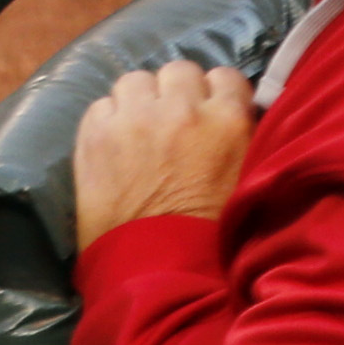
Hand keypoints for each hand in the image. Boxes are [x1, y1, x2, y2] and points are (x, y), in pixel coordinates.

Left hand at [74, 61, 256, 248]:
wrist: (160, 274)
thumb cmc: (216, 240)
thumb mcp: (248, 182)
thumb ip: (243, 140)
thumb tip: (237, 115)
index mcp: (227, 121)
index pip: (226, 77)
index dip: (218, 95)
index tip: (214, 111)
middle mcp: (180, 108)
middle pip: (179, 70)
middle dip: (179, 92)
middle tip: (177, 121)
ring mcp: (133, 117)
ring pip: (136, 80)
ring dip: (142, 100)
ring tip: (143, 130)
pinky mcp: (94, 132)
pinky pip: (102, 105)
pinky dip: (110, 120)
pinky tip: (116, 145)